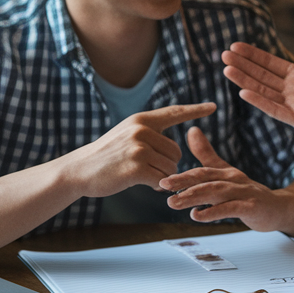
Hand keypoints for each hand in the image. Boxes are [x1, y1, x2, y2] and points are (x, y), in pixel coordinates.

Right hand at [66, 102, 215, 196]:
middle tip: (148, 169)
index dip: (195, 110)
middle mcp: (141, 130)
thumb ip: (149, 135)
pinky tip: (143, 184)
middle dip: (168, 165)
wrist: (79, 170)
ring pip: (171, 168)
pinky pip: (162, 180)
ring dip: (162, 177)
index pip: (174, 112)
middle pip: (177, 151)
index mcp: (142, 120)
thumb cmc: (106, 156)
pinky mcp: (136, 167)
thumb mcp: (127, 136)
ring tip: (142, 175)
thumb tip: (175, 149)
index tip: (214, 106)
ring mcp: (138, 148)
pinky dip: (157, 186)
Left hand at [159, 127, 287, 228]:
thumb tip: (191, 130)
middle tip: (163, 187)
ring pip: (216, 192)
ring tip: (174, 203)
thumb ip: (208, 155)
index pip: (201, 172)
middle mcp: (234, 180)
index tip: (162, 181)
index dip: (182, 176)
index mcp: (226, 173)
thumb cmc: (248, 193)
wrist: (278, 208)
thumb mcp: (227, 174)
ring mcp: (244, 193)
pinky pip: (231, 208)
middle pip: (206, 179)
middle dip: (183, 183)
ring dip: (193, 197)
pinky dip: (213, 212)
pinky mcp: (252, 207)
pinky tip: (197, 216)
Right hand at [221, 22, 293, 157]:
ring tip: (227, 69)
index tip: (236, 46)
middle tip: (224, 55)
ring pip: (263, 91)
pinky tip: (244, 92)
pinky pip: (275, 109)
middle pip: (262, 75)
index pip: (271, 63)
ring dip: (245, 81)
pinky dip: (260, 101)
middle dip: (243, 65)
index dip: (254, 55)